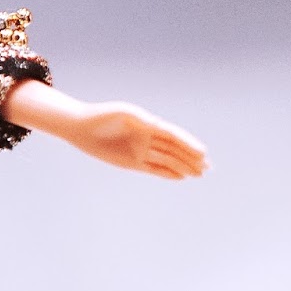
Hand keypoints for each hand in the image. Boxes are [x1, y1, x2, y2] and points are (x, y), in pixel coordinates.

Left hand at [66, 100, 208, 179]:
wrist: (81, 127)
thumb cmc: (102, 116)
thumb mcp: (123, 113)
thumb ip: (142, 119)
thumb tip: (158, 124)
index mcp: (149, 124)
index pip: (174, 135)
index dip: (189, 144)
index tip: (203, 152)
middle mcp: (149, 138)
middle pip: (175, 149)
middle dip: (191, 157)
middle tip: (208, 167)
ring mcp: (142, 150)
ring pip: (167, 160)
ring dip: (184, 167)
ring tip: (200, 174)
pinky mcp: (133, 162)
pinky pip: (154, 169)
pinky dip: (167, 173)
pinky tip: (181, 177)